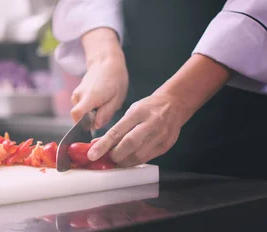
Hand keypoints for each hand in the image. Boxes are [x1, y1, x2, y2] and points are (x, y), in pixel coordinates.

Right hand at [71, 29, 128, 129]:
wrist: (106, 62)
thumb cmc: (115, 79)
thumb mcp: (117, 98)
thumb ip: (106, 113)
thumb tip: (95, 126)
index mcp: (90, 96)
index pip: (76, 114)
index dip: (81, 125)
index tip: (92, 126)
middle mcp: (79, 95)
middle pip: (79, 116)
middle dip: (90, 120)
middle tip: (105, 112)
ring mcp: (77, 93)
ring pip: (80, 111)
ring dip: (90, 113)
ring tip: (104, 104)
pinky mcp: (77, 93)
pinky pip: (81, 105)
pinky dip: (89, 107)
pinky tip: (100, 101)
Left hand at [87, 54, 232, 166]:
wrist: (174, 104)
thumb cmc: (148, 107)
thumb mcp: (131, 111)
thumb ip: (117, 128)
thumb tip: (98, 144)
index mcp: (138, 112)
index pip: (117, 132)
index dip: (103, 145)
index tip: (92, 154)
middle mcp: (150, 124)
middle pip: (129, 145)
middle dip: (114, 155)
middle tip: (106, 158)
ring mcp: (160, 136)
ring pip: (138, 156)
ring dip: (124, 161)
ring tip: (116, 160)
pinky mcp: (166, 146)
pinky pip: (147, 158)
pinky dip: (135, 161)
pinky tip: (128, 160)